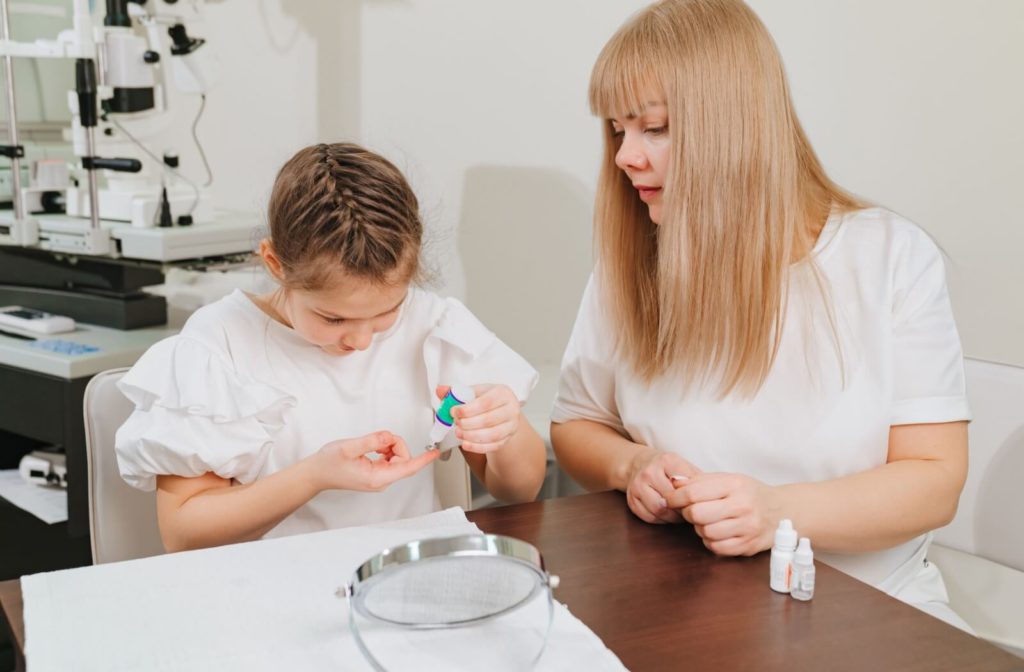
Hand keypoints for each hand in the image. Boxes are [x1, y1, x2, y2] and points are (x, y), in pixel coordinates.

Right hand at [312, 431, 438, 491]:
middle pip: (403, 459)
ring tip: (370, 445)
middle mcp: (381, 480)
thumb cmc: (329, 464)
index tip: (435, 453)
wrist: (317, 473)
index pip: (407, 468)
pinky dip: (385, 449)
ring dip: (389, 446)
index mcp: (377, 477)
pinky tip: (372, 449)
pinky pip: (390, 459)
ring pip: (398, 458)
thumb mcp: (349, 447)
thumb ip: (372, 441)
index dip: (423, 460)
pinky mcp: (377, 473)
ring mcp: (380, 478)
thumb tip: (389, 437)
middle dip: (395, 445)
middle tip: (377, 439)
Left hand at [437, 384, 520, 453]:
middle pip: (488, 420)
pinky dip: (477, 447)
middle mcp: (511, 409)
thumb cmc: (487, 400)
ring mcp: (511, 425)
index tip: (454, 412)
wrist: (501, 411)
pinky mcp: (508, 438)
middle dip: (468, 424)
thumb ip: (456, 392)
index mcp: (502, 393)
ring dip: (471, 436)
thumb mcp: (474, 392)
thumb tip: (440, 390)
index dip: (467, 409)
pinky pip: (493, 446)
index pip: (485, 402)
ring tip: (459, 433)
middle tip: (456, 423)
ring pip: (492, 435)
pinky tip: (466, 444)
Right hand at [625, 448, 701, 524]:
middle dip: (685, 509)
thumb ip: (696, 478)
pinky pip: (649, 517)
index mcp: (666, 460)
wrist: (637, 463)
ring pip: (660, 510)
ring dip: (673, 517)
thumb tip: (713, 495)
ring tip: (680, 514)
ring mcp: (637, 486)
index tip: (700, 502)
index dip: (695, 498)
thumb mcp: (682, 465)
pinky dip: (661, 520)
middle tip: (692, 512)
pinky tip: (667, 515)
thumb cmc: (666, 467)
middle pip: (672, 499)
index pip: (685, 484)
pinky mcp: (631, 500)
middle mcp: (649, 472)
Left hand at [666, 473, 780, 555]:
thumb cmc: (748, 493)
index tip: (671, 500)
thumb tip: (674, 483)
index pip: (694, 493)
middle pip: (697, 514)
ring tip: (707, 521)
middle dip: (688, 513)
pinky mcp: (748, 546)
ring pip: (705, 532)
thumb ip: (700, 481)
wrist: (780, 511)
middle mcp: (743, 506)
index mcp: (735, 485)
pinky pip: (717, 548)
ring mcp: (747, 528)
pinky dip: (711, 541)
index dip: (676, 498)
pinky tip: (717, 533)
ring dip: (700, 528)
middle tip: (692, 511)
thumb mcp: (728, 479)